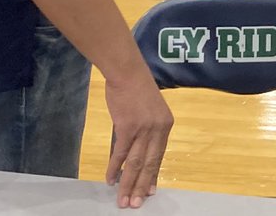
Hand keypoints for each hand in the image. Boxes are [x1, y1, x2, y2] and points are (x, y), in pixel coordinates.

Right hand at [105, 70, 173, 208]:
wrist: (128, 73)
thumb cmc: (137, 90)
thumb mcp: (150, 111)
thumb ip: (148, 131)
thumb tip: (138, 153)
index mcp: (166, 125)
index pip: (159, 156)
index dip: (154, 176)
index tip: (151, 192)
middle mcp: (158, 129)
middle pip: (149, 164)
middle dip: (141, 186)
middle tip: (135, 205)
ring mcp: (143, 129)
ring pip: (134, 163)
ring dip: (128, 183)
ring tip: (123, 200)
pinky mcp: (127, 127)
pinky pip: (119, 153)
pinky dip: (113, 168)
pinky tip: (109, 180)